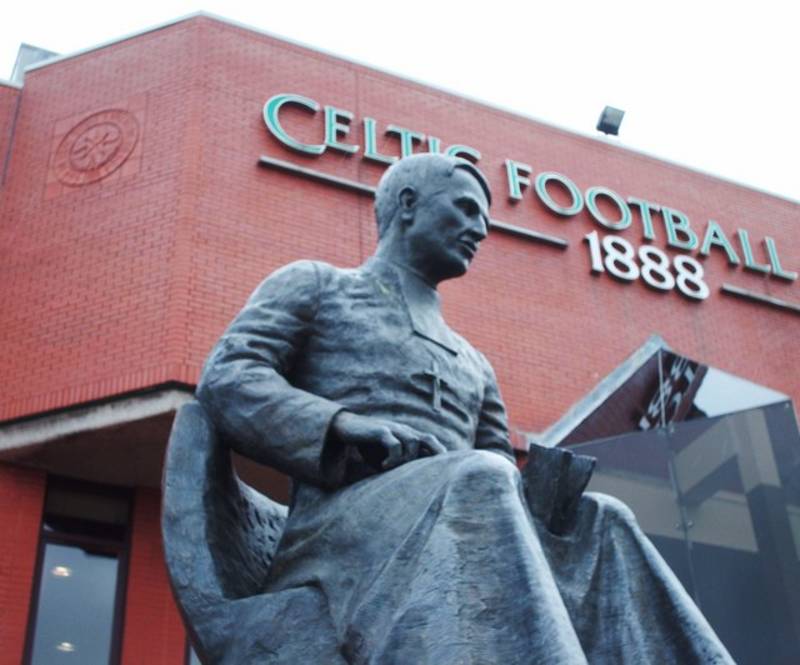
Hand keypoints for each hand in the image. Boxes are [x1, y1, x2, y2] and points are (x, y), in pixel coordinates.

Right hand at [330, 412, 446, 470]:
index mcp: (407, 436)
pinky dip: (393, 458)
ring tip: (393, 471)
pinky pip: (394, 444)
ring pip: (413, 442)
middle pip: (428, 439)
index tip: (446, 472)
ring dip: (407, 460)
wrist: (346, 427)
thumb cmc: (368, 445)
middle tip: (437, 472)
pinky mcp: (380, 430)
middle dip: (437, 454)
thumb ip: (397, 466)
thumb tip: (409, 486)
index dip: (439, 455)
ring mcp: (393, 429)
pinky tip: (383, 467)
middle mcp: (404, 431)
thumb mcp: (385, 457)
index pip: (430, 443)